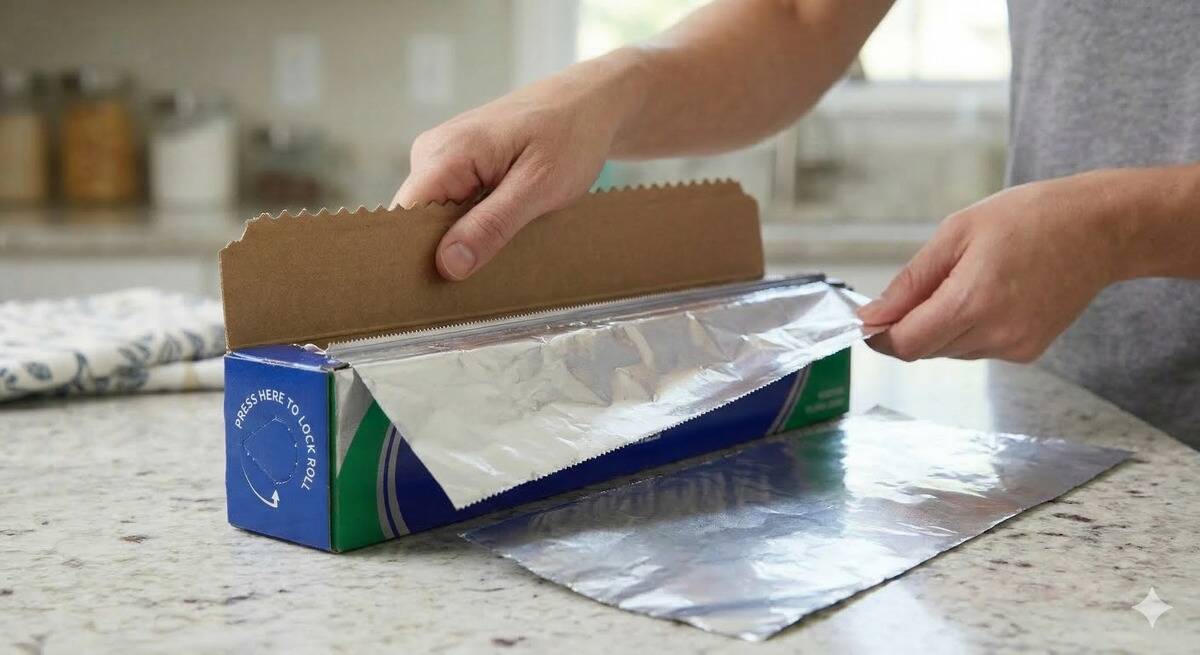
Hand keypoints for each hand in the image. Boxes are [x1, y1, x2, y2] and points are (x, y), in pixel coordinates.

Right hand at [393, 57, 639, 280]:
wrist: (590, 103)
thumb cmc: (571, 135)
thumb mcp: (539, 187)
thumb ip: (492, 225)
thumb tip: (448, 264)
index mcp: (446, 152)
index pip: (405, 216)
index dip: (415, 255)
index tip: (437, 292)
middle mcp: (433, 152)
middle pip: (417, 220)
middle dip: (445, 252)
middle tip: (483, 278)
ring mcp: (444, 157)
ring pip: (437, 217)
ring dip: (464, 239)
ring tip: (501, 251)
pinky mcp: (459, 165)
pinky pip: (453, 206)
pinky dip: (474, 224)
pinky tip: (501, 232)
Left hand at [858, 172, 1128, 362]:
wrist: (1102, 228)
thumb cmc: (1030, 217)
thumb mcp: (957, 233)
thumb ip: (910, 282)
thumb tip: (872, 316)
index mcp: (972, 302)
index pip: (906, 344)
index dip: (880, 336)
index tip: (868, 319)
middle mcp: (995, 334)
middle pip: (925, 349)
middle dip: (909, 325)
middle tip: (923, 285)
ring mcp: (1015, 347)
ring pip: (950, 351)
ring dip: (940, 326)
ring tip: (965, 281)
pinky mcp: (1029, 351)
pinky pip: (977, 348)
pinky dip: (968, 328)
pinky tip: (989, 294)